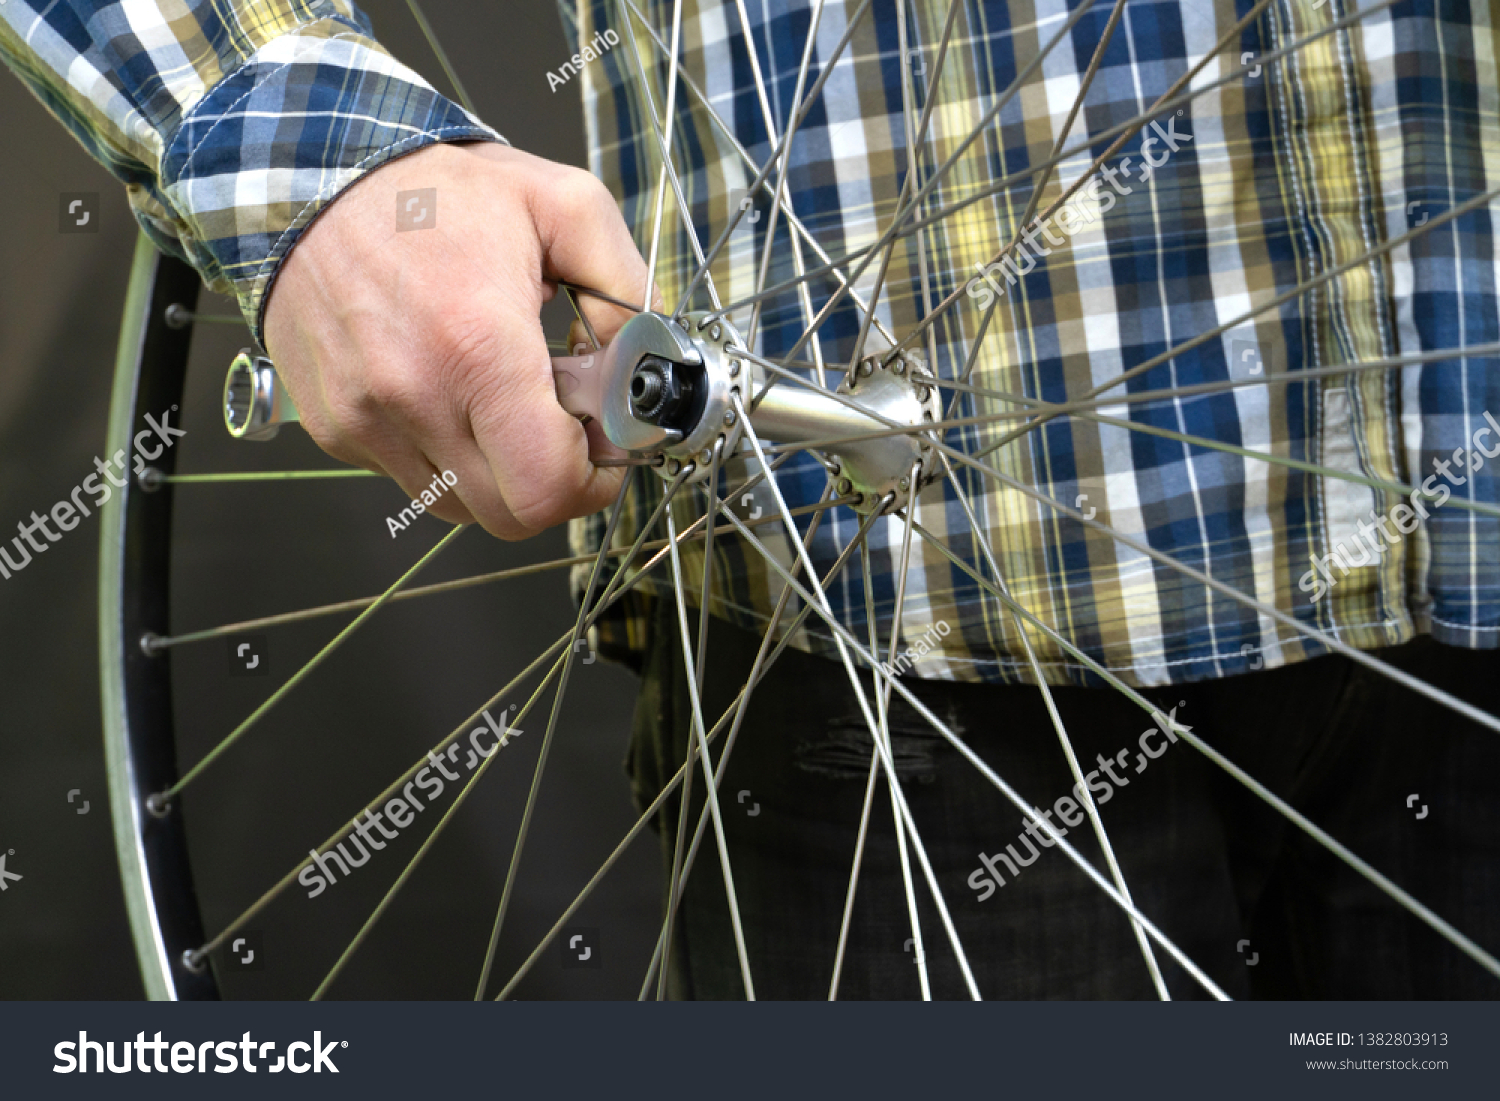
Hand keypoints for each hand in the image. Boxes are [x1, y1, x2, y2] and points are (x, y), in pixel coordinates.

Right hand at [263, 142, 651, 539]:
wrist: (311, 179)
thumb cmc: (432, 190)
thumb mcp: (562, 204)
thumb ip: (625, 286)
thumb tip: (648, 357)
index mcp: (477, 347)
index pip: (547, 487)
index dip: (593, 481)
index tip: (604, 444)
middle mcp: (414, 397)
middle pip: (511, 514)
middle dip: (553, 481)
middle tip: (564, 424)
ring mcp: (366, 421)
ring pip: (461, 506)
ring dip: (499, 472)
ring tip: (504, 400)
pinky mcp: (336, 430)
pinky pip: (412, 475)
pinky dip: (447, 452)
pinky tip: (452, 389)